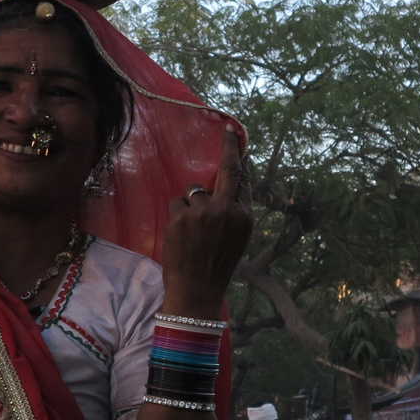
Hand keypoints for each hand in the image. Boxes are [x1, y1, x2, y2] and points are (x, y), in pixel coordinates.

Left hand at [162, 124, 252, 317]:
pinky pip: (176, 203)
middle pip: (227, 169)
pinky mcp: (181, 216)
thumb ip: (233, 210)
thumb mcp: (236, 237)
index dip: (238, 157)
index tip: (235, 138)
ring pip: (192, 191)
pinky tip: (180, 235)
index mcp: (244, 216)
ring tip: (190, 231)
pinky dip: (175, 216)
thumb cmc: (215, 264)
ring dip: (189, 205)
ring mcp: (203, 212)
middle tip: (228, 129)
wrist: (197, 289)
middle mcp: (227, 210)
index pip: (242, 179)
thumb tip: (226, 181)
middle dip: (228, 146)